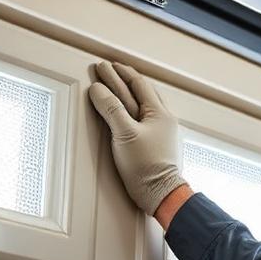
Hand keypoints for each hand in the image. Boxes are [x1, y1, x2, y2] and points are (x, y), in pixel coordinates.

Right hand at [89, 61, 186, 215]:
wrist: (160, 193)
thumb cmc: (145, 165)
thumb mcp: (124, 133)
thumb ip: (110, 109)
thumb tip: (97, 89)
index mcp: (159, 112)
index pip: (138, 84)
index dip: (121, 73)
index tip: (106, 66)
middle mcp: (164, 118)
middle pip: (142, 91)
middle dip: (123, 79)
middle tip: (106, 70)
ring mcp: (162, 131)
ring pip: (146, 104)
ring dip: (131, 92)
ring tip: (120, 84)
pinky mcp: (158, 144)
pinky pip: (146, 117)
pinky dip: (135, 108)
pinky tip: (133, 112)